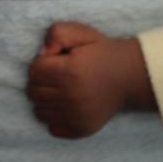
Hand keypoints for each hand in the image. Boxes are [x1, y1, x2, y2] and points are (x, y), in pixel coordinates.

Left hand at [26, 22, 152, 139]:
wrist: (129, 77)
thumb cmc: (101, 52)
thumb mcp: (80, 32)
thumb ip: (56, 35)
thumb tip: (41, 55)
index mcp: (69, 71)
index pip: (33, 72)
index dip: (40, 64)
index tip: (53, 63)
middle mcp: (71, 96)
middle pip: (33, 92)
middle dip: (39, 82)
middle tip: (54, 77)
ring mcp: (76, 116)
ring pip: (39, 111)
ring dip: (44, 100)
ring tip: (59, 91)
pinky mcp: (82, 129)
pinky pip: (52, 128)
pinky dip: (54, 118)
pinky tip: (64, 107)